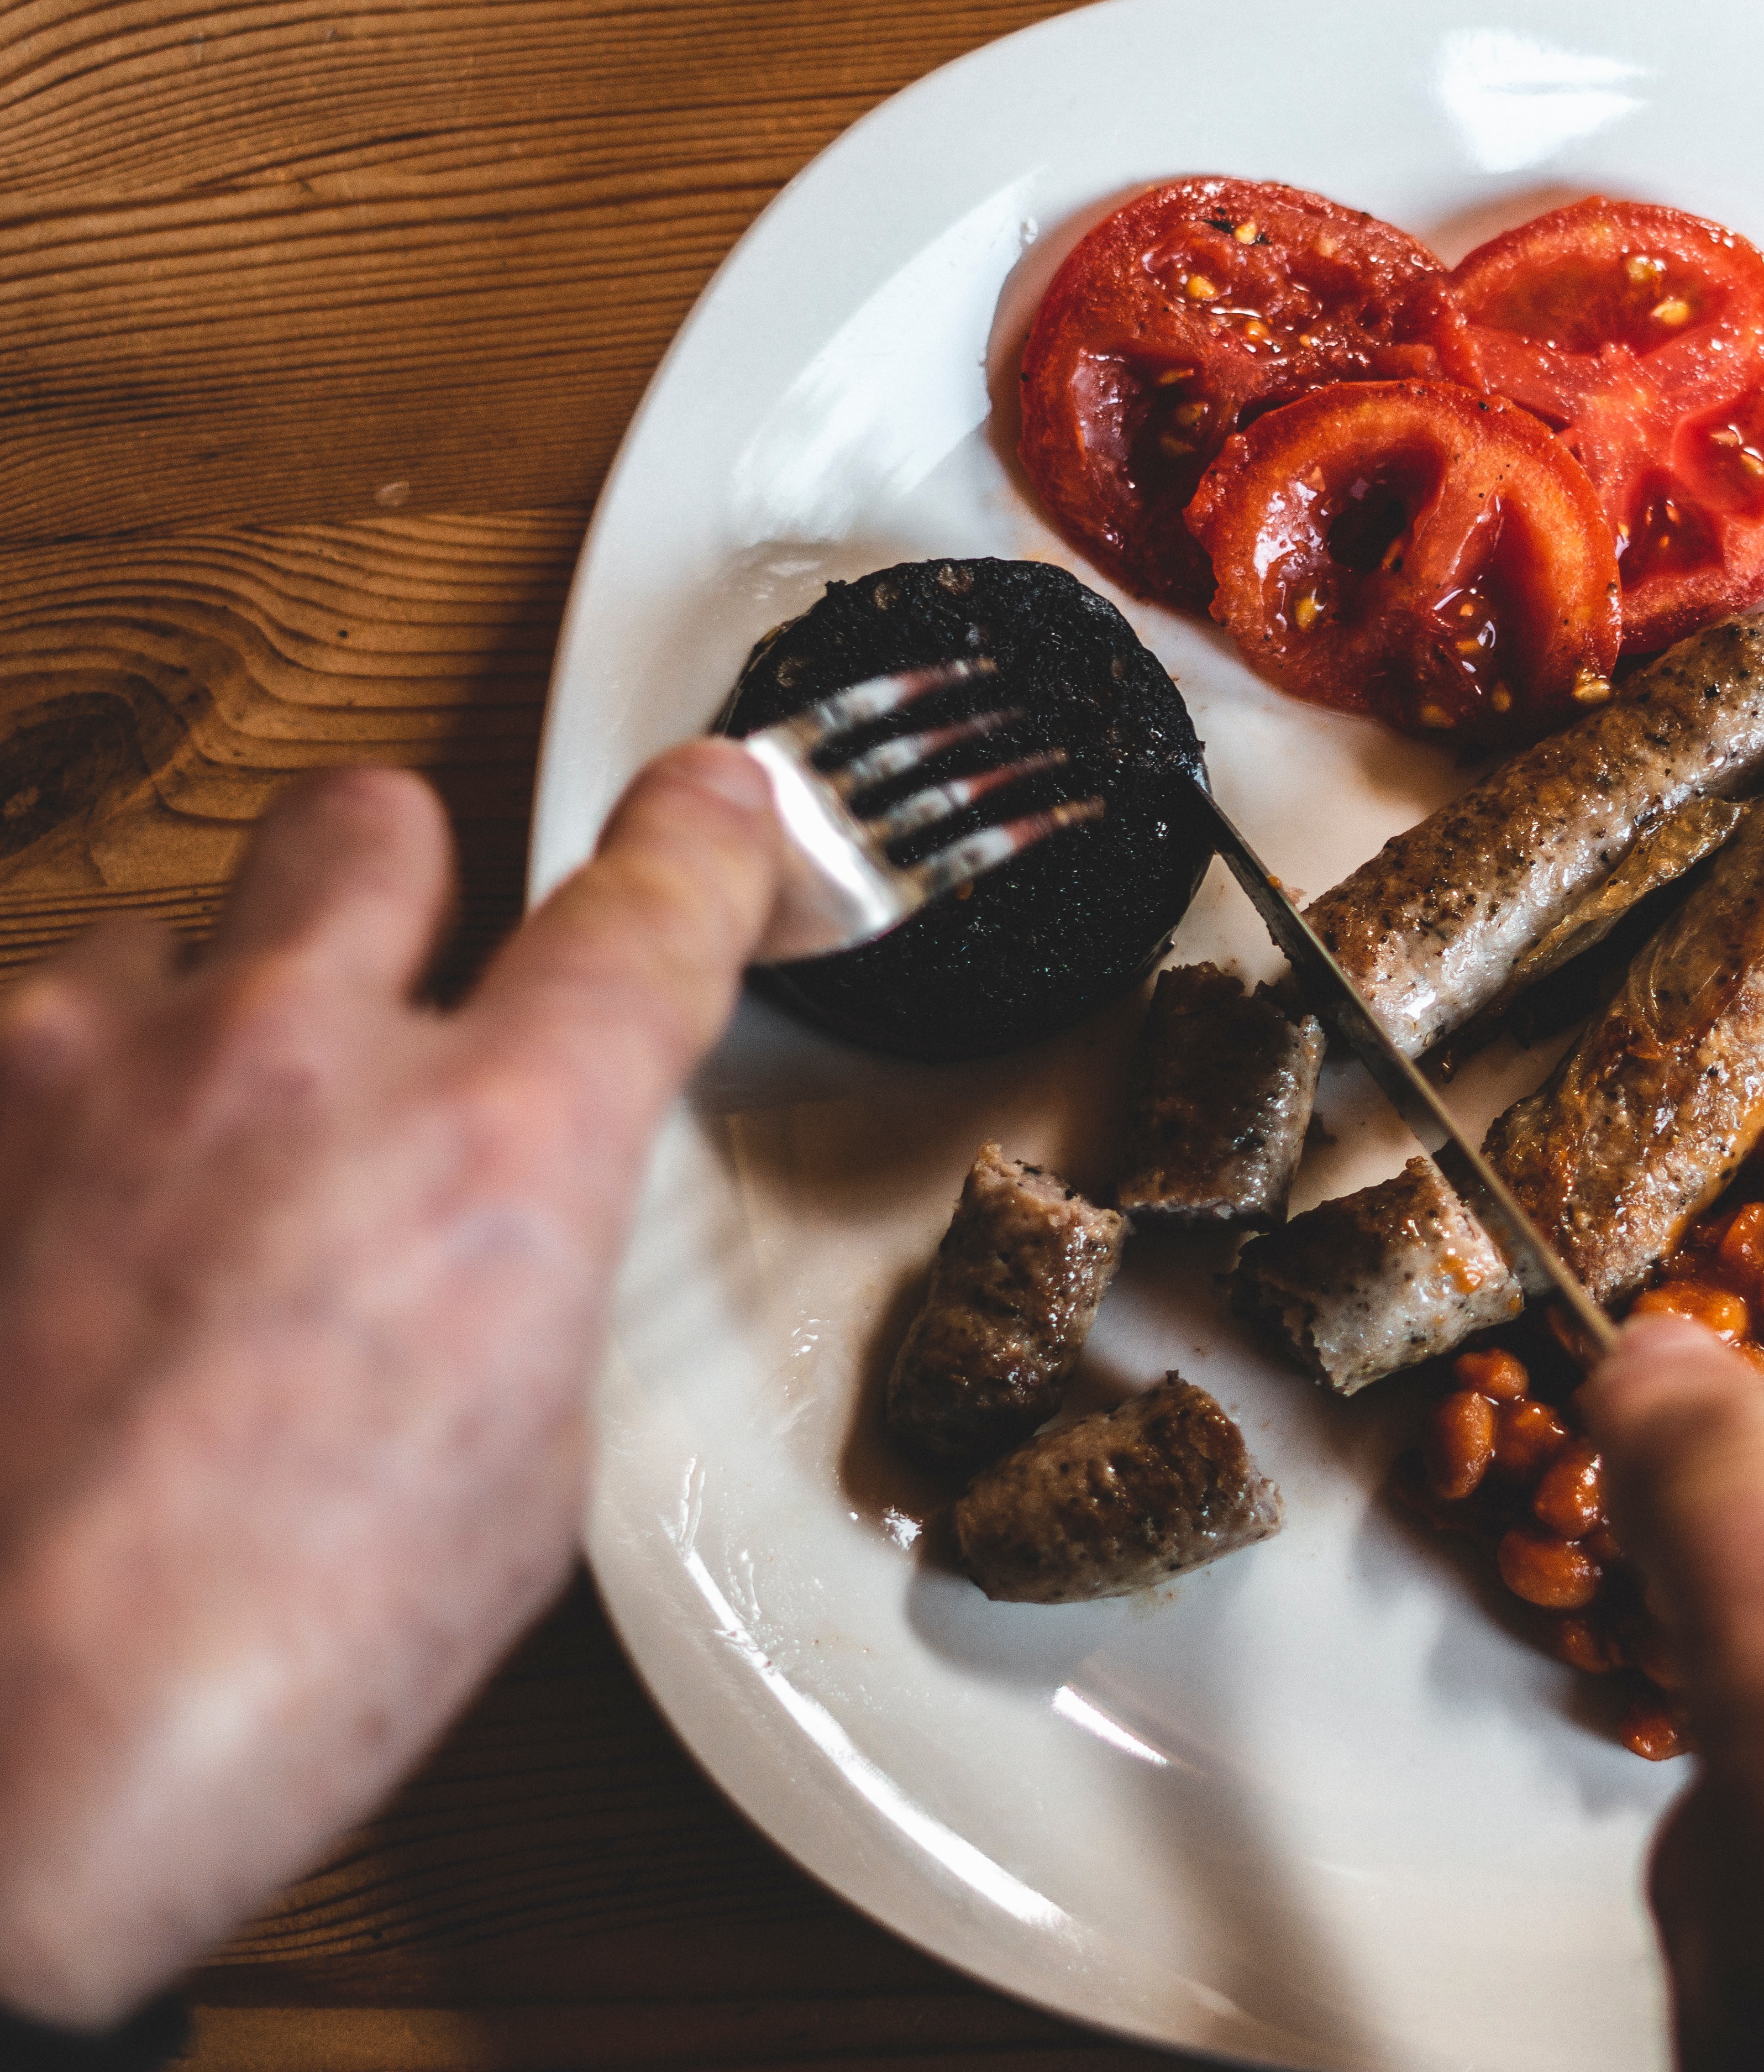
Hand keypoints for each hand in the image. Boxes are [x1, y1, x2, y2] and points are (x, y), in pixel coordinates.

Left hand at [0, 745, 776, 2030]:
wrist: (9, 1757)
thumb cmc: (272, 1656)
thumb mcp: (523, 1471)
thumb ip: (528, 1274)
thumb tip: (498, 1224)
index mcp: (498, 1149)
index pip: (650, 902)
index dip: (702, 842)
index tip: (711, 814)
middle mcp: (294, 1057)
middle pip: (377, 818)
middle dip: (408, 889)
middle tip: (404, 998)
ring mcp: (86, 1074)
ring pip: (171, 929)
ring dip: (211, 1012)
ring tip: (199, 1171)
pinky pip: (25, 1043)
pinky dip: (69, 1113)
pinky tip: (77, 1243)